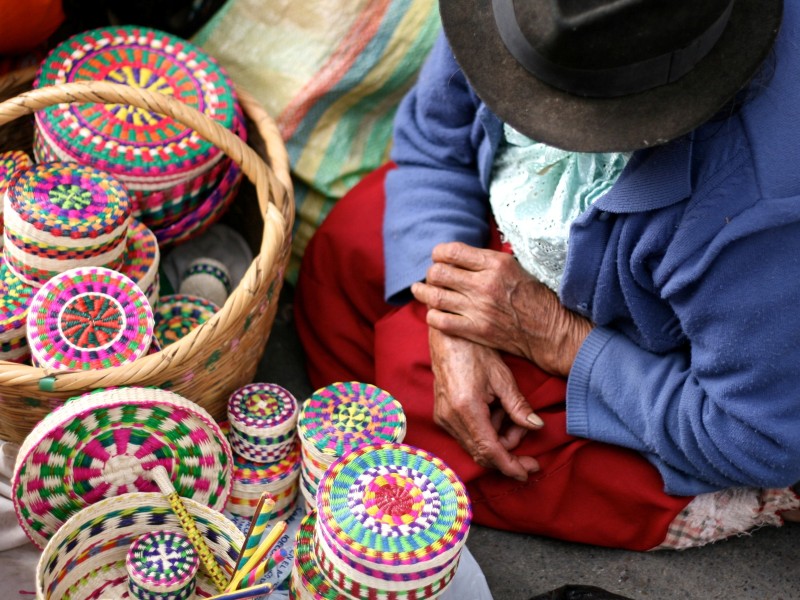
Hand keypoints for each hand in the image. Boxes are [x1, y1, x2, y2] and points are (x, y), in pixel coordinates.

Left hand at [412, 242, 592, 376]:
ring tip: (420, 291)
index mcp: (495, 264)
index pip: (452, 251)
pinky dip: (432, 315)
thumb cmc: (535, 296)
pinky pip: (441, 321)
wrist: (549, 330)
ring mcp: (478, 309)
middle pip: (439, 273)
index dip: (439, 253)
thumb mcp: (516, 266)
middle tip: (433, 276)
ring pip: (436, 296)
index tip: (439, 257)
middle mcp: (484, 284)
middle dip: (431, 273)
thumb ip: (488, 260)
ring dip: (423, 293)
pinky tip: (433, 313)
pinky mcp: (476, 330)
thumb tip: (463, 254)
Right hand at [429, 326, 541, 480]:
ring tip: (509, 412)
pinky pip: (467, 435)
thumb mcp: (502, 377)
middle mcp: (450, 417)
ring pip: (475, 446)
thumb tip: (536, 427)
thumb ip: (518, 407)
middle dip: (508, 451)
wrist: (447, 336)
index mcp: (466, 408)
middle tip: (526, 431)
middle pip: (482, 453)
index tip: (528, 471)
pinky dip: (486, 430)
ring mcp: (443, 417)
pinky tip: (495, 412)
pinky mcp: (442, 415)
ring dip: (498, 438)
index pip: (490, 450)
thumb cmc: (475, 350)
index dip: (510, 465)